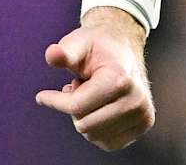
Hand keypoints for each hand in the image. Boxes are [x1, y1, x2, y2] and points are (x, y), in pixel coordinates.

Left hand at [35, 7, 154, 151]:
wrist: (123, 48)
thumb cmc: (96, 45)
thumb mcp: (77, 42)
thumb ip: (64, 51)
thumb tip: (52, 55)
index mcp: (120, 80)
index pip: (77, 106)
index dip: (54, 101)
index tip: (41, 96)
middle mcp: (136, 100)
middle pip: (85, 125)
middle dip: (72, 108)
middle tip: (77, 86)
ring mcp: (143, 115)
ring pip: (95, 136)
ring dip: (84, 118)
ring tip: (89, 95)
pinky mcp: (144, 125)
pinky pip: (109, 143)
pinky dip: (96, 129)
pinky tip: (97, 108)